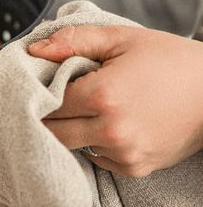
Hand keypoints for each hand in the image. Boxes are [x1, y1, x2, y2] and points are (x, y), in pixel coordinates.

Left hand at [27, 24, 202, 175]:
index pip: (48, 101)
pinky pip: (99, 158)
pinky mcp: (135, 168)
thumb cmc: (172, 61)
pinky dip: (98, 143)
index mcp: (103, 95)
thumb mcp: (123, 38)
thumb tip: (34, 50)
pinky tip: (114, 124)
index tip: (45, 85)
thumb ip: (74, 41)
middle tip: (54, 103)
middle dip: (48, 117)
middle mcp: (111, 130)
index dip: (42, 92)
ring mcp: (124, 153)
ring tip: (93, 109)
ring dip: (75, 130)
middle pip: (53, 132)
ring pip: (75, 146)